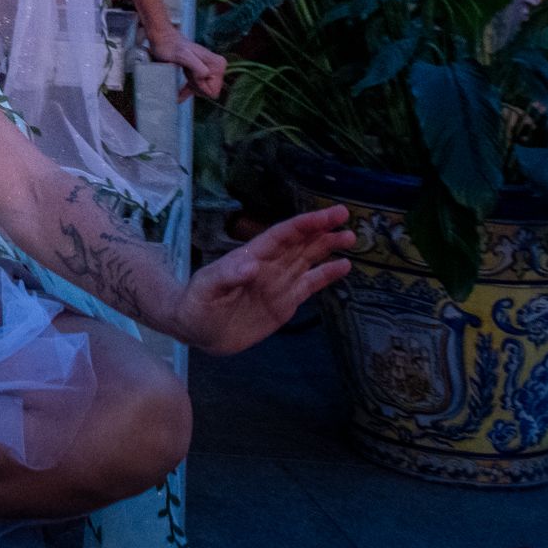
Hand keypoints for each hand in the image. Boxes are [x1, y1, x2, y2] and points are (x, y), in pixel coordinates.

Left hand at [146, 23, 226, 99]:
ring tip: (183, 73)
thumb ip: (197, 67)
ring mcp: (211, 68)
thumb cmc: (170, 47)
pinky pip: (198, 87)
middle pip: (208, 91)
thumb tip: (206, 75)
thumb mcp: (183, 57)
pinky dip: (188, 90)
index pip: (213, 91)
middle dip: (195, 86)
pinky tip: (178, 94)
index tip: (189, 75)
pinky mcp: (202, 70)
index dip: (198, 87)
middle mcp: (218, 66)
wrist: (162, 39)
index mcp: (218, 64)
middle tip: (185, 72)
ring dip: (190, 86)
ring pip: (202, 90)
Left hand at [172, 206, 353, 354]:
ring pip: (307, 259)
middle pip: (299, 242)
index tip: (329, 215)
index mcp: (251, 256)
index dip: (305, 224)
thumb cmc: (196, 305)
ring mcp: (278, 283)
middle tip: (345, 216)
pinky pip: (309, 285)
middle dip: (322, 229)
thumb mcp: (206, 289)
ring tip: (350, 237)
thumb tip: (251, 265)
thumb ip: (226, 276)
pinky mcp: (284, 302)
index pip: (282, 235)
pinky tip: (344, 266)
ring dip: (327, 247)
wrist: (197, 332)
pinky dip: (327, 275)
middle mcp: (269, 266)